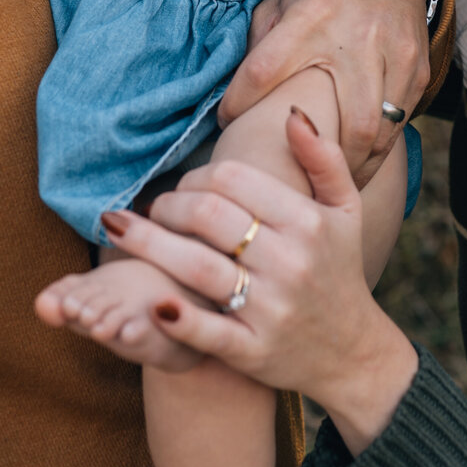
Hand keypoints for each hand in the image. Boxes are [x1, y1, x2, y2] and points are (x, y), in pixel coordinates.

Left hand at [100, 111, 419, 454]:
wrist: (350, 352)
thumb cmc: (337, 269)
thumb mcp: (345, 210)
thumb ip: (323, 159)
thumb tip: (291, 114)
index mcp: (307, 221)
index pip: (233, 180)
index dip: (195, 176)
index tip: (184, 187)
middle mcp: (289, 262)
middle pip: (207, 216)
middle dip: (166, 206)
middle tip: (152, 209)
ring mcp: (269, 308)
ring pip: (196, 267)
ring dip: (147, 244)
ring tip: (115, 231)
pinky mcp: (252, 351)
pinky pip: (206, 331)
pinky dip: (176, 317)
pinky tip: (151, 302)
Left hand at [218, 0, 429, 187]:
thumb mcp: (281, 0)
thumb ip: (259, 42)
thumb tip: (231, 92)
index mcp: (311, 15)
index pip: (265, 68)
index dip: (240, 102)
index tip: (226, 122)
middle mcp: (355, 36)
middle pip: (339, 116)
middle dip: (314, 158)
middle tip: (292, 178)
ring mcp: (392, 55)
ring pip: (374, 130)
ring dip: (349, 166)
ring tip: (325, 184)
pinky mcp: (416, 70)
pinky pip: (398, 124)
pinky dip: (376, 153)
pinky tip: (355, 163)